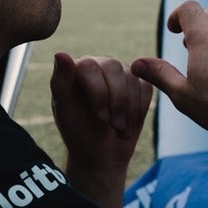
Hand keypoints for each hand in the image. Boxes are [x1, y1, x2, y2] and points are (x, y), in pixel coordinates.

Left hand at [50, 52, 152, 177]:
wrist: (101, 154)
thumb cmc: (78, 132)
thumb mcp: (66, 110)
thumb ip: (61, 82)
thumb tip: (60, 53)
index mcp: (77, 68)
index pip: (90, 66)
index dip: (99, 92)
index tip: (101, 118)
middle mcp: (99, 65)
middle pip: (114, 68)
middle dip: (117, 101)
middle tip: (114, 126)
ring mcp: (120, 74)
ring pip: (133, 78)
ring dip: (129, 109)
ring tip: (120, 130)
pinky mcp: (138, 85)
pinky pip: (146, 88)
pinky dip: (140, 110)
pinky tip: (129, 125)